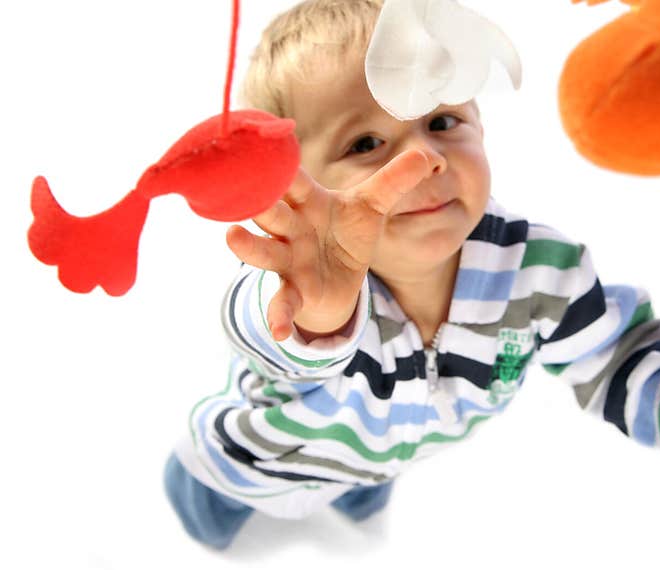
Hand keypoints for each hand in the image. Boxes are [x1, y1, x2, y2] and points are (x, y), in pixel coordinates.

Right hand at [226, 150, 431, 340]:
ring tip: (232, 238)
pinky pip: (283, 303)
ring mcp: (289, 259)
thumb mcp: (373, 207)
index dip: (279, 167)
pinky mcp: (295, 290)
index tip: (261, 147)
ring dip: (250, 247)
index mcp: (309, 201)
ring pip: (266, 251)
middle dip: (260, 203)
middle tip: (244, 191)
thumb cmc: (347, 233)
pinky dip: (278, 317)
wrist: (340, 280)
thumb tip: (427, 156)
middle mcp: (292, 227)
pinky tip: (279, 332)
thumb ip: (395, 182)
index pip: (294, 180)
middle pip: (272, 212)